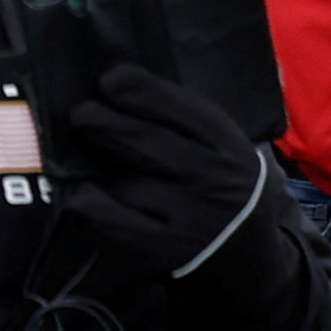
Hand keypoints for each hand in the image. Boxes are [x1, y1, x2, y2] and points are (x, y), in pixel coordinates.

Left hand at [59, 61, 281, 280]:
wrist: (251, 250)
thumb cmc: (225, 184)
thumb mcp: (225, 148)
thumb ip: (187, 123)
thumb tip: (123, 87)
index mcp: (232, 147)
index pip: (187, 111)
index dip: (144, 91)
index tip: (109, 80)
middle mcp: (218, 180)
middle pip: (150, 143)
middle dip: (107, 123)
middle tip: (80, 114)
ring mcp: (195, 216)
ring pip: (130, 184)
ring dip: (105, 172)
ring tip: (95, 164)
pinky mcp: (171, 246)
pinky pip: (117, 220)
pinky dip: (92, 203)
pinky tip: (79, 194)